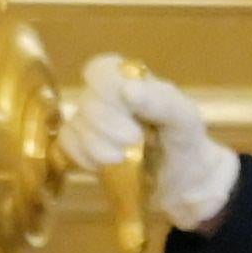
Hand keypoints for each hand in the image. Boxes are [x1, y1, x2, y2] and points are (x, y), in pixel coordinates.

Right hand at [68, 53, 241, 234]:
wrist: (184, 183)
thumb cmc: (185, 142)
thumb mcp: (186, 120)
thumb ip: (163, 102)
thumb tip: (127, 89)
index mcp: (131, 81)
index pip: (102, 69)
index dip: (107, 88)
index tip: (130, 107)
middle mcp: (106, 98)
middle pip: (87, 100)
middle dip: (108, 124)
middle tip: (134, 141)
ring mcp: (91, 123)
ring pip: (75, 125)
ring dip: (97, 146)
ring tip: (122, 158)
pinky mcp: (82, 148)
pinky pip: (65, 145)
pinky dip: (84, 157)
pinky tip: (104, 166)